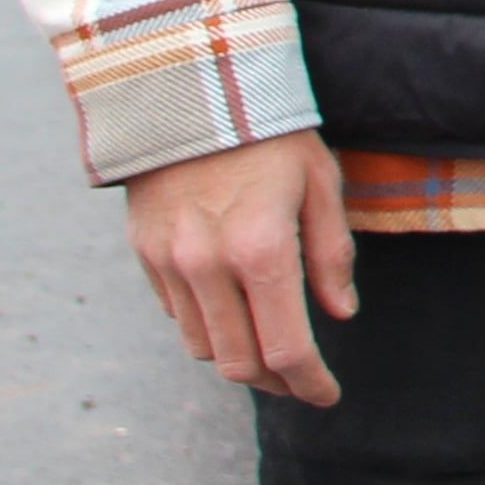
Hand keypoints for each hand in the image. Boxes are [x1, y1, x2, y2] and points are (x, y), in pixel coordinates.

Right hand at [124, 131, 356, 404]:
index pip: (287, 348)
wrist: (190, 89)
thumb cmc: (270, 133)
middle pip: (239, 364)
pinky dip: (207, 327)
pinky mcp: (144, 254)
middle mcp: (209, 266)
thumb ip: (331, 255)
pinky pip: (176, 315)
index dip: (310, 383)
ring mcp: (170, 263)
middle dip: (275, 383)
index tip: (327, 395)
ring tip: (269, 351)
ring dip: (238, 360)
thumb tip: (339, 313)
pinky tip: (232, 313)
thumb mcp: (321, 183)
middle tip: (301, 382)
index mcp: (262, 250)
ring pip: (202, 347)